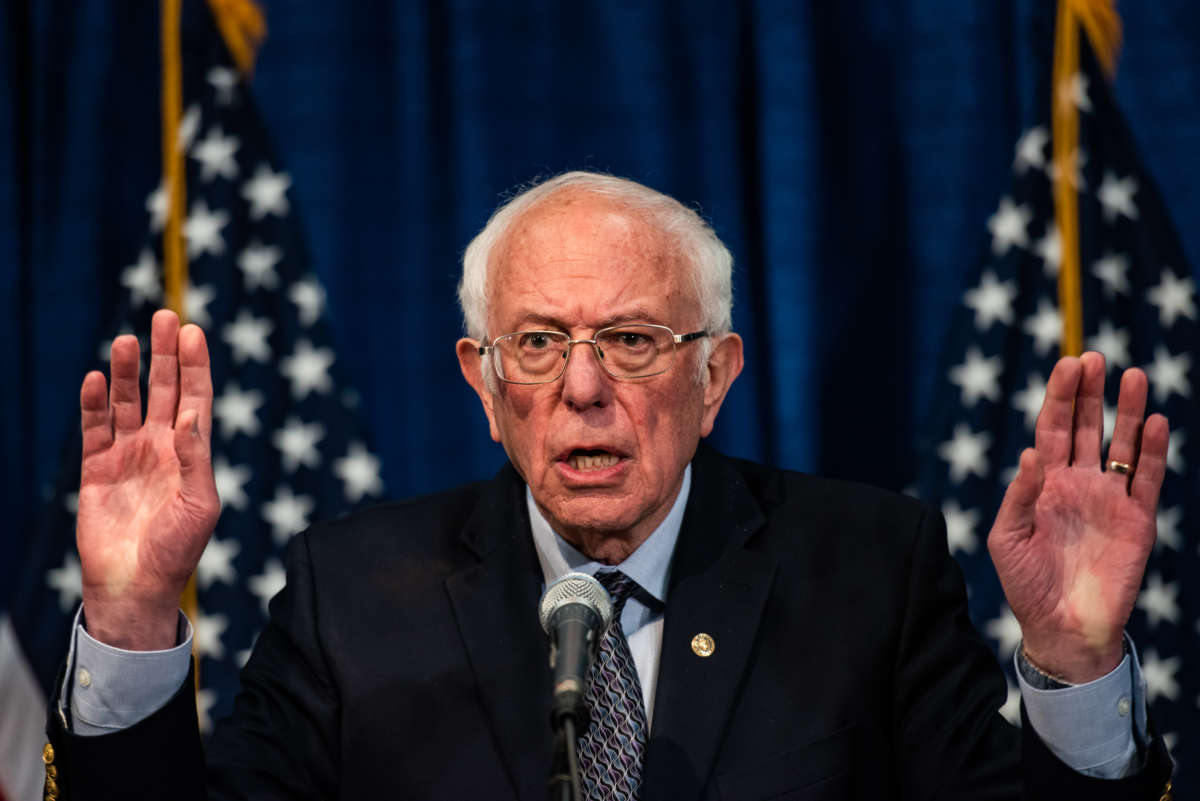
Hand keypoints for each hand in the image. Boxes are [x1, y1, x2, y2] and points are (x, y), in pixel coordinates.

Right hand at [76, 310, 219, 649]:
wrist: (136, 586)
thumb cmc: (177, 550)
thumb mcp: (200, 505)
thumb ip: (195, 459)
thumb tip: (191, 417)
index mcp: (192, 453)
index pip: (196, 398)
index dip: (195, 365)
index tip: (193, 332)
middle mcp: (162, 447)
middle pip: (164, 389)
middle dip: (164, 354)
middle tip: (164, 316)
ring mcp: (129, 455)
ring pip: (128, 402)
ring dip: (128, 371)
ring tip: (127, 340)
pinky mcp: (97, 469)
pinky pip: (94, 429)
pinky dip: (94, 404)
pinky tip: (95, 380)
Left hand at [987, 352, 1168, 682]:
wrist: (1062, 629)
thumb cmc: (1026, 585)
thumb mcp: (1006, 539)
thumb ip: (1018, 496)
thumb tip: (1030, 453)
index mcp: (1043, 483)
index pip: (1053, 429)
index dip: (1060, 397)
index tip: (1067, 364)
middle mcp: (1077, 483)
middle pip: (1087, 427)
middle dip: (1090, 392)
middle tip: (1095, 357)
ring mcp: (1109, 499)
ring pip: (1121, 445)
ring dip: (1127, 411)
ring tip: (1133, 375)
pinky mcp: (1136, 521)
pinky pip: (1146, 479)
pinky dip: (1152, 452)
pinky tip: (1155, 422)